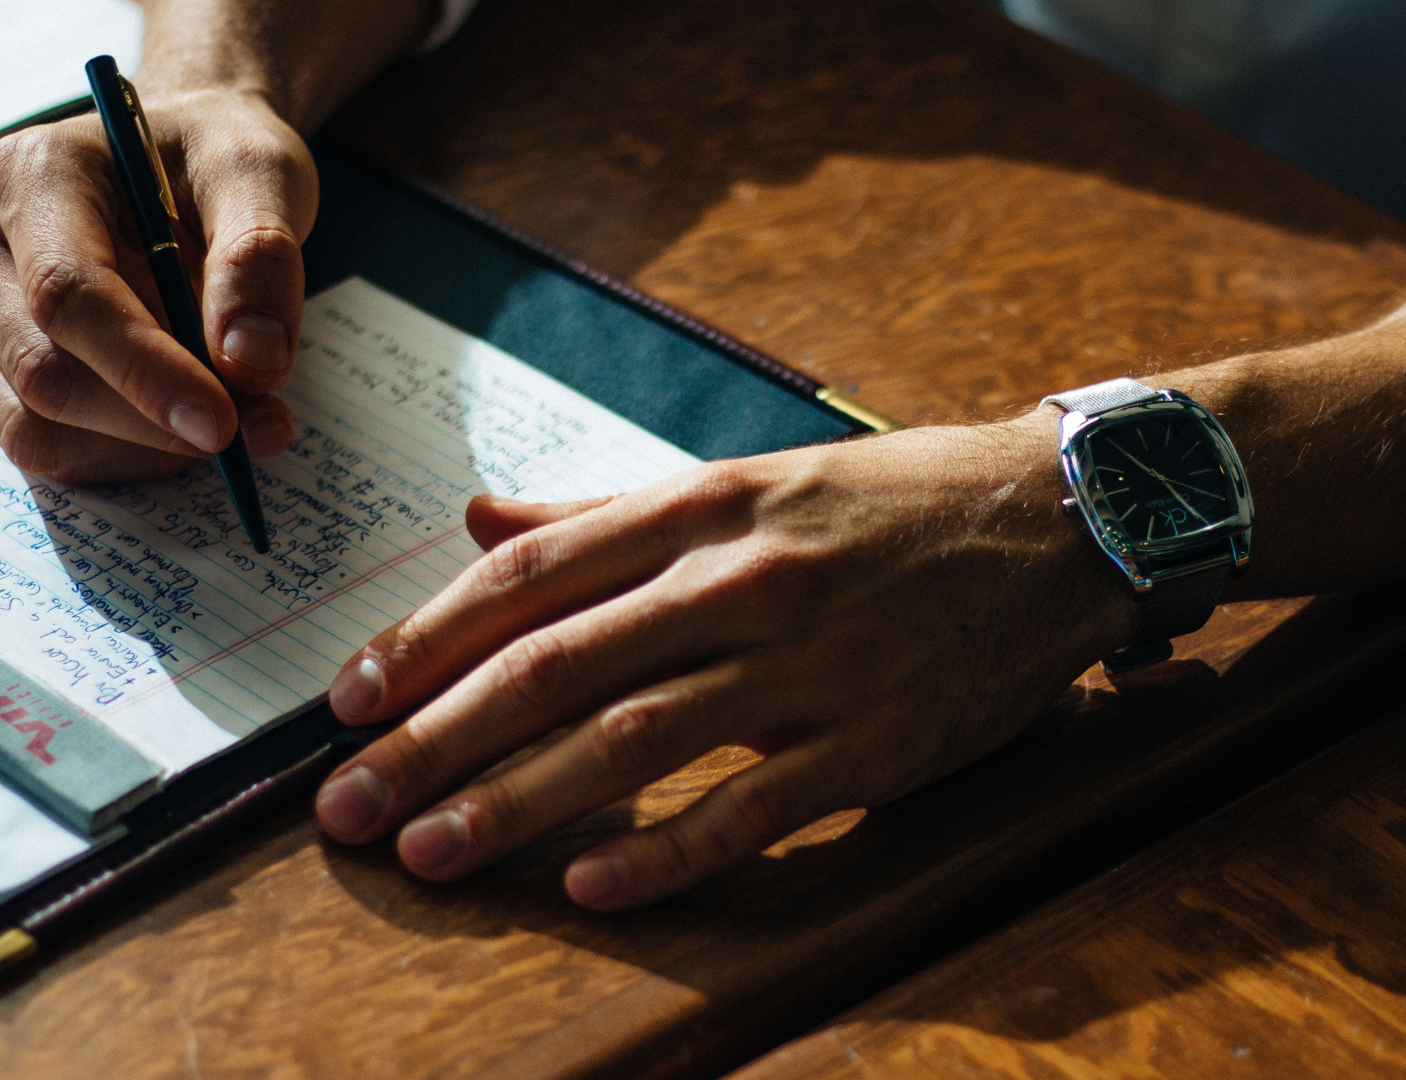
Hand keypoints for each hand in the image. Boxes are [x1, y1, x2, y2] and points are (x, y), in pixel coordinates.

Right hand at [0, 87, 315, 481]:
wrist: (187, 158)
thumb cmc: (216, 157)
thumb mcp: (261, 174)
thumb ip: (260, 258)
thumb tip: (251, 363)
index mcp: (34, 175)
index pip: (67, 294)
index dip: (145, 370)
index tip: (224, 422)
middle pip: (45, 372)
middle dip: (156, 420)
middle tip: (262, 427)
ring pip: (38, 425)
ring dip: (148, 448)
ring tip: (242, 419)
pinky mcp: (1, 362)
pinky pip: (51, 444)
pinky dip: (131, 456)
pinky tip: (189, 426)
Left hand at [313, 413, 1138, 908]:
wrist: (1060, 520)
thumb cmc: (895, 503)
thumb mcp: (751, 477)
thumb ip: (609, 509)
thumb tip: (479, 518)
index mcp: (707, 505)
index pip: (533, 573)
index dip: (427, 638)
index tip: (350, 699)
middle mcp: (746, 578)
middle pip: (557, 666)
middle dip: (434, 739)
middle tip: (346, 805)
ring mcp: (812, 664)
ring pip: (633, 741)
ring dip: (516, 804)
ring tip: (430, 852)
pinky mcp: (876, 741)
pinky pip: (752, 809)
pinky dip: (666, 853)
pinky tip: (590, 891)